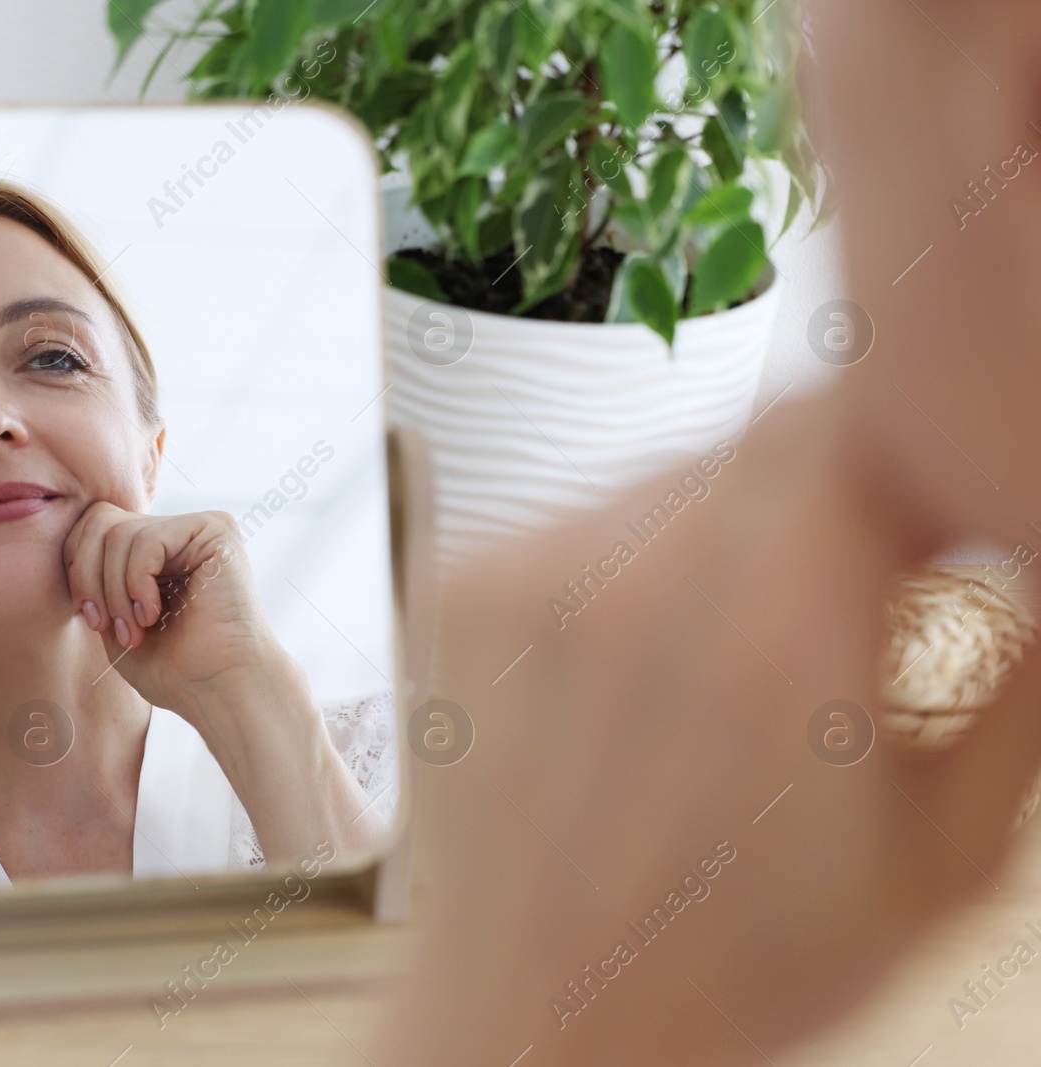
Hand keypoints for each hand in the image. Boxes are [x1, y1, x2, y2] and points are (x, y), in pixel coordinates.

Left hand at [62, 503, 280, 709]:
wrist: (221, 690)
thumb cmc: (174, 670)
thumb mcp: (115, 619)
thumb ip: (95, 578)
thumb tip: (69, 542)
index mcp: (157, 550)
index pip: (93, 527)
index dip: (78, 570)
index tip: (94, 621)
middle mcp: (178, 532)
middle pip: (100, 520)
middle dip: (89, 577)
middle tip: (105, 625)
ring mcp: (198, 527)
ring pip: (120, 533)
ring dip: (116, 592)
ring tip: (135, 631)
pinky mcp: (216, 530)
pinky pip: (148, 540)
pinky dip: (137, 582)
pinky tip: (152, 614)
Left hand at [385, 404, 1040, 1065]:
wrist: (540, 1017)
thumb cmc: (733, 967)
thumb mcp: (945, 858)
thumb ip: (1020, 688)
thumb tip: (1034, 575)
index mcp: (777, 630)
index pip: (856, 416)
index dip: (913, 452)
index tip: (932, 519)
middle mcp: (636, 578)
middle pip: (764, 442)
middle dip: (826, 500)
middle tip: (836, 602)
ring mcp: (531, 575)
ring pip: (669, 476)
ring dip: (723, 533)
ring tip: (724, 661)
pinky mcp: (461, 590)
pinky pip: (577, 521)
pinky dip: (627, 566)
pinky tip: (636, 669)